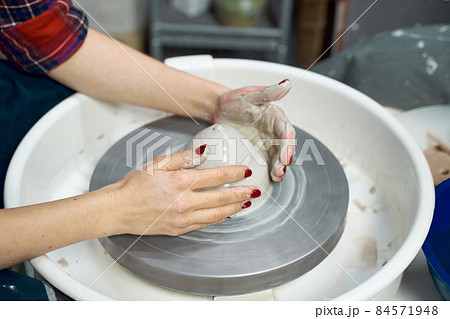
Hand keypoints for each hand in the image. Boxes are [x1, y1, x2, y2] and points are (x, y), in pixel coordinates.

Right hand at [107, 146, 259, 235]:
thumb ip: (183, 158)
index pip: (216, 176)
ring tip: (246, 202)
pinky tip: (226, 214)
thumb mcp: (157, 163)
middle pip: (221, 197)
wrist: (118, 210)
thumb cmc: (134, 185)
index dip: (234, 173)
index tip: (246, 171)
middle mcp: (184, 202)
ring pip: (217, 213)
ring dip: (234, 207)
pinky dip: (219, 218)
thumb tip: (203, 151)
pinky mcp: (179, 229)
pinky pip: (205, 224)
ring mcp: (183, 218)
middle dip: (242, 192)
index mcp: (180, 182)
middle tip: (256, 190)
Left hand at [213, 80, 295, 181]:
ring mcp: (267, 141)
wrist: (218, 109)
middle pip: (284, 147)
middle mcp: (274, 130)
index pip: (286, 131)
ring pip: (278, 156)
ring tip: (277, 176)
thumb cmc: (234, 100)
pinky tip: (271, 177)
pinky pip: (267, 161)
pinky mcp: (259, 150)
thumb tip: (286, 84)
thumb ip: (268, 91)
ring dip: (280, 167)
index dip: (288, 144)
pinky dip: (270, 169)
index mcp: (276, 116)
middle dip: (284, 159)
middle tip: (281, 169)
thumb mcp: (250, 95)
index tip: (286, 155)